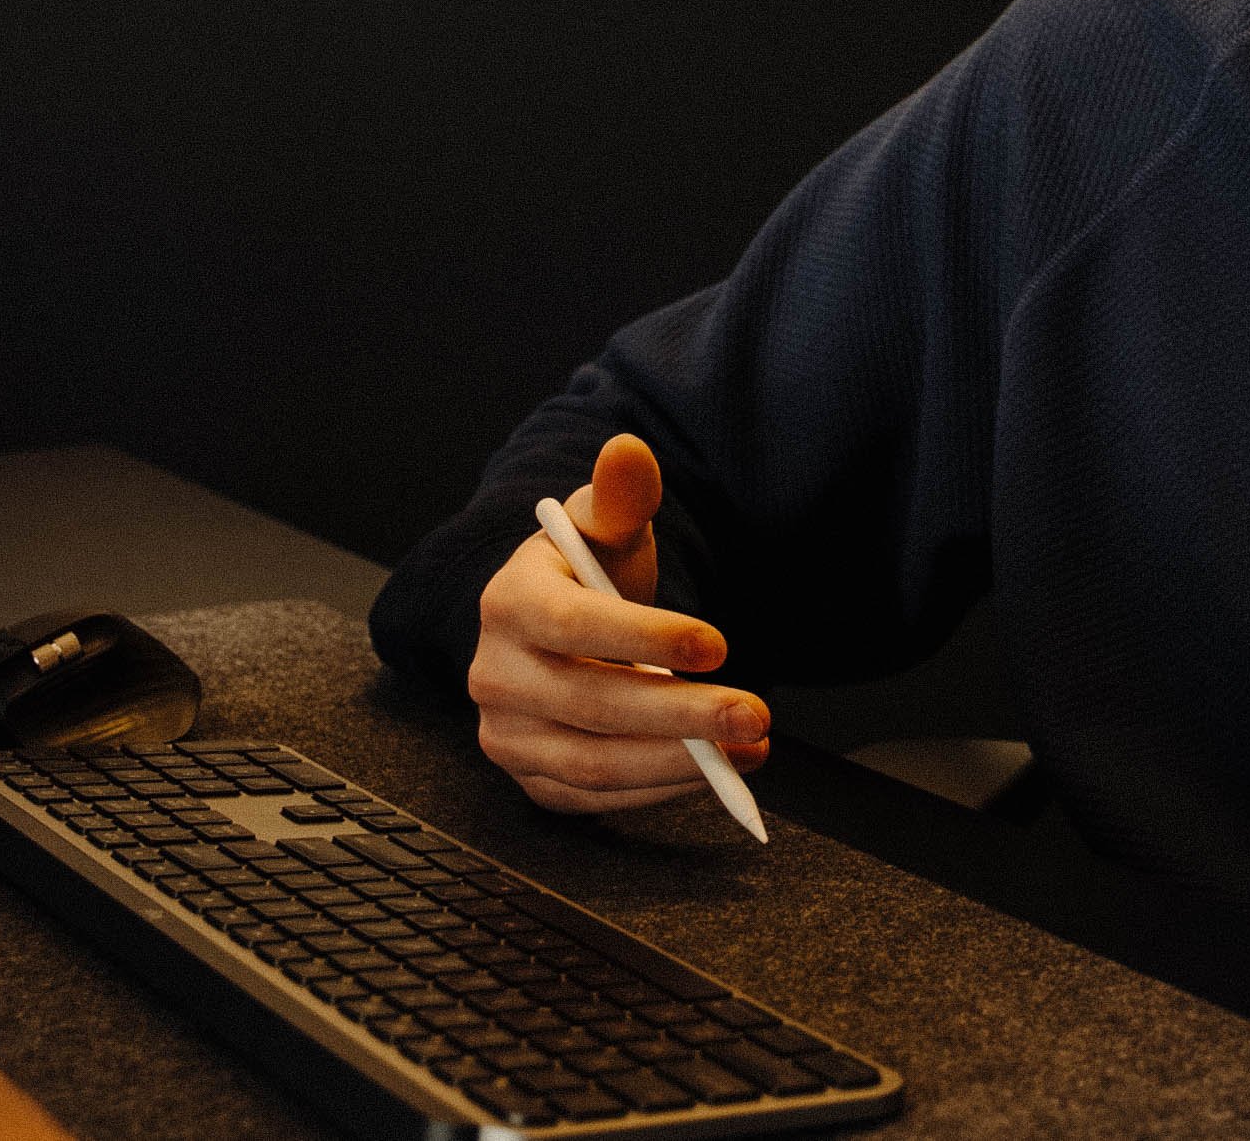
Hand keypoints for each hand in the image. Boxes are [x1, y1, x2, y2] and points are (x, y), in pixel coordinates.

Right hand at [467, 432, 769, 812]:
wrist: (553, 631)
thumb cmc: (586, 574)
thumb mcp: (606, 527)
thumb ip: (622, 494)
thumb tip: (629, 450)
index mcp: (508, 602)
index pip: (574, 624)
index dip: (646, 637)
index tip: (720, 645)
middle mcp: (493, 674)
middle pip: (593, 705)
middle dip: (683, 714)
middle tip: (755, 713)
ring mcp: (507, 735)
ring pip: (596, 764)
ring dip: (680, 763)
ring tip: (749, 748)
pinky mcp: (532, 779)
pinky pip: (596, 799)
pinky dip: (659, 790)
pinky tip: (714, 771)